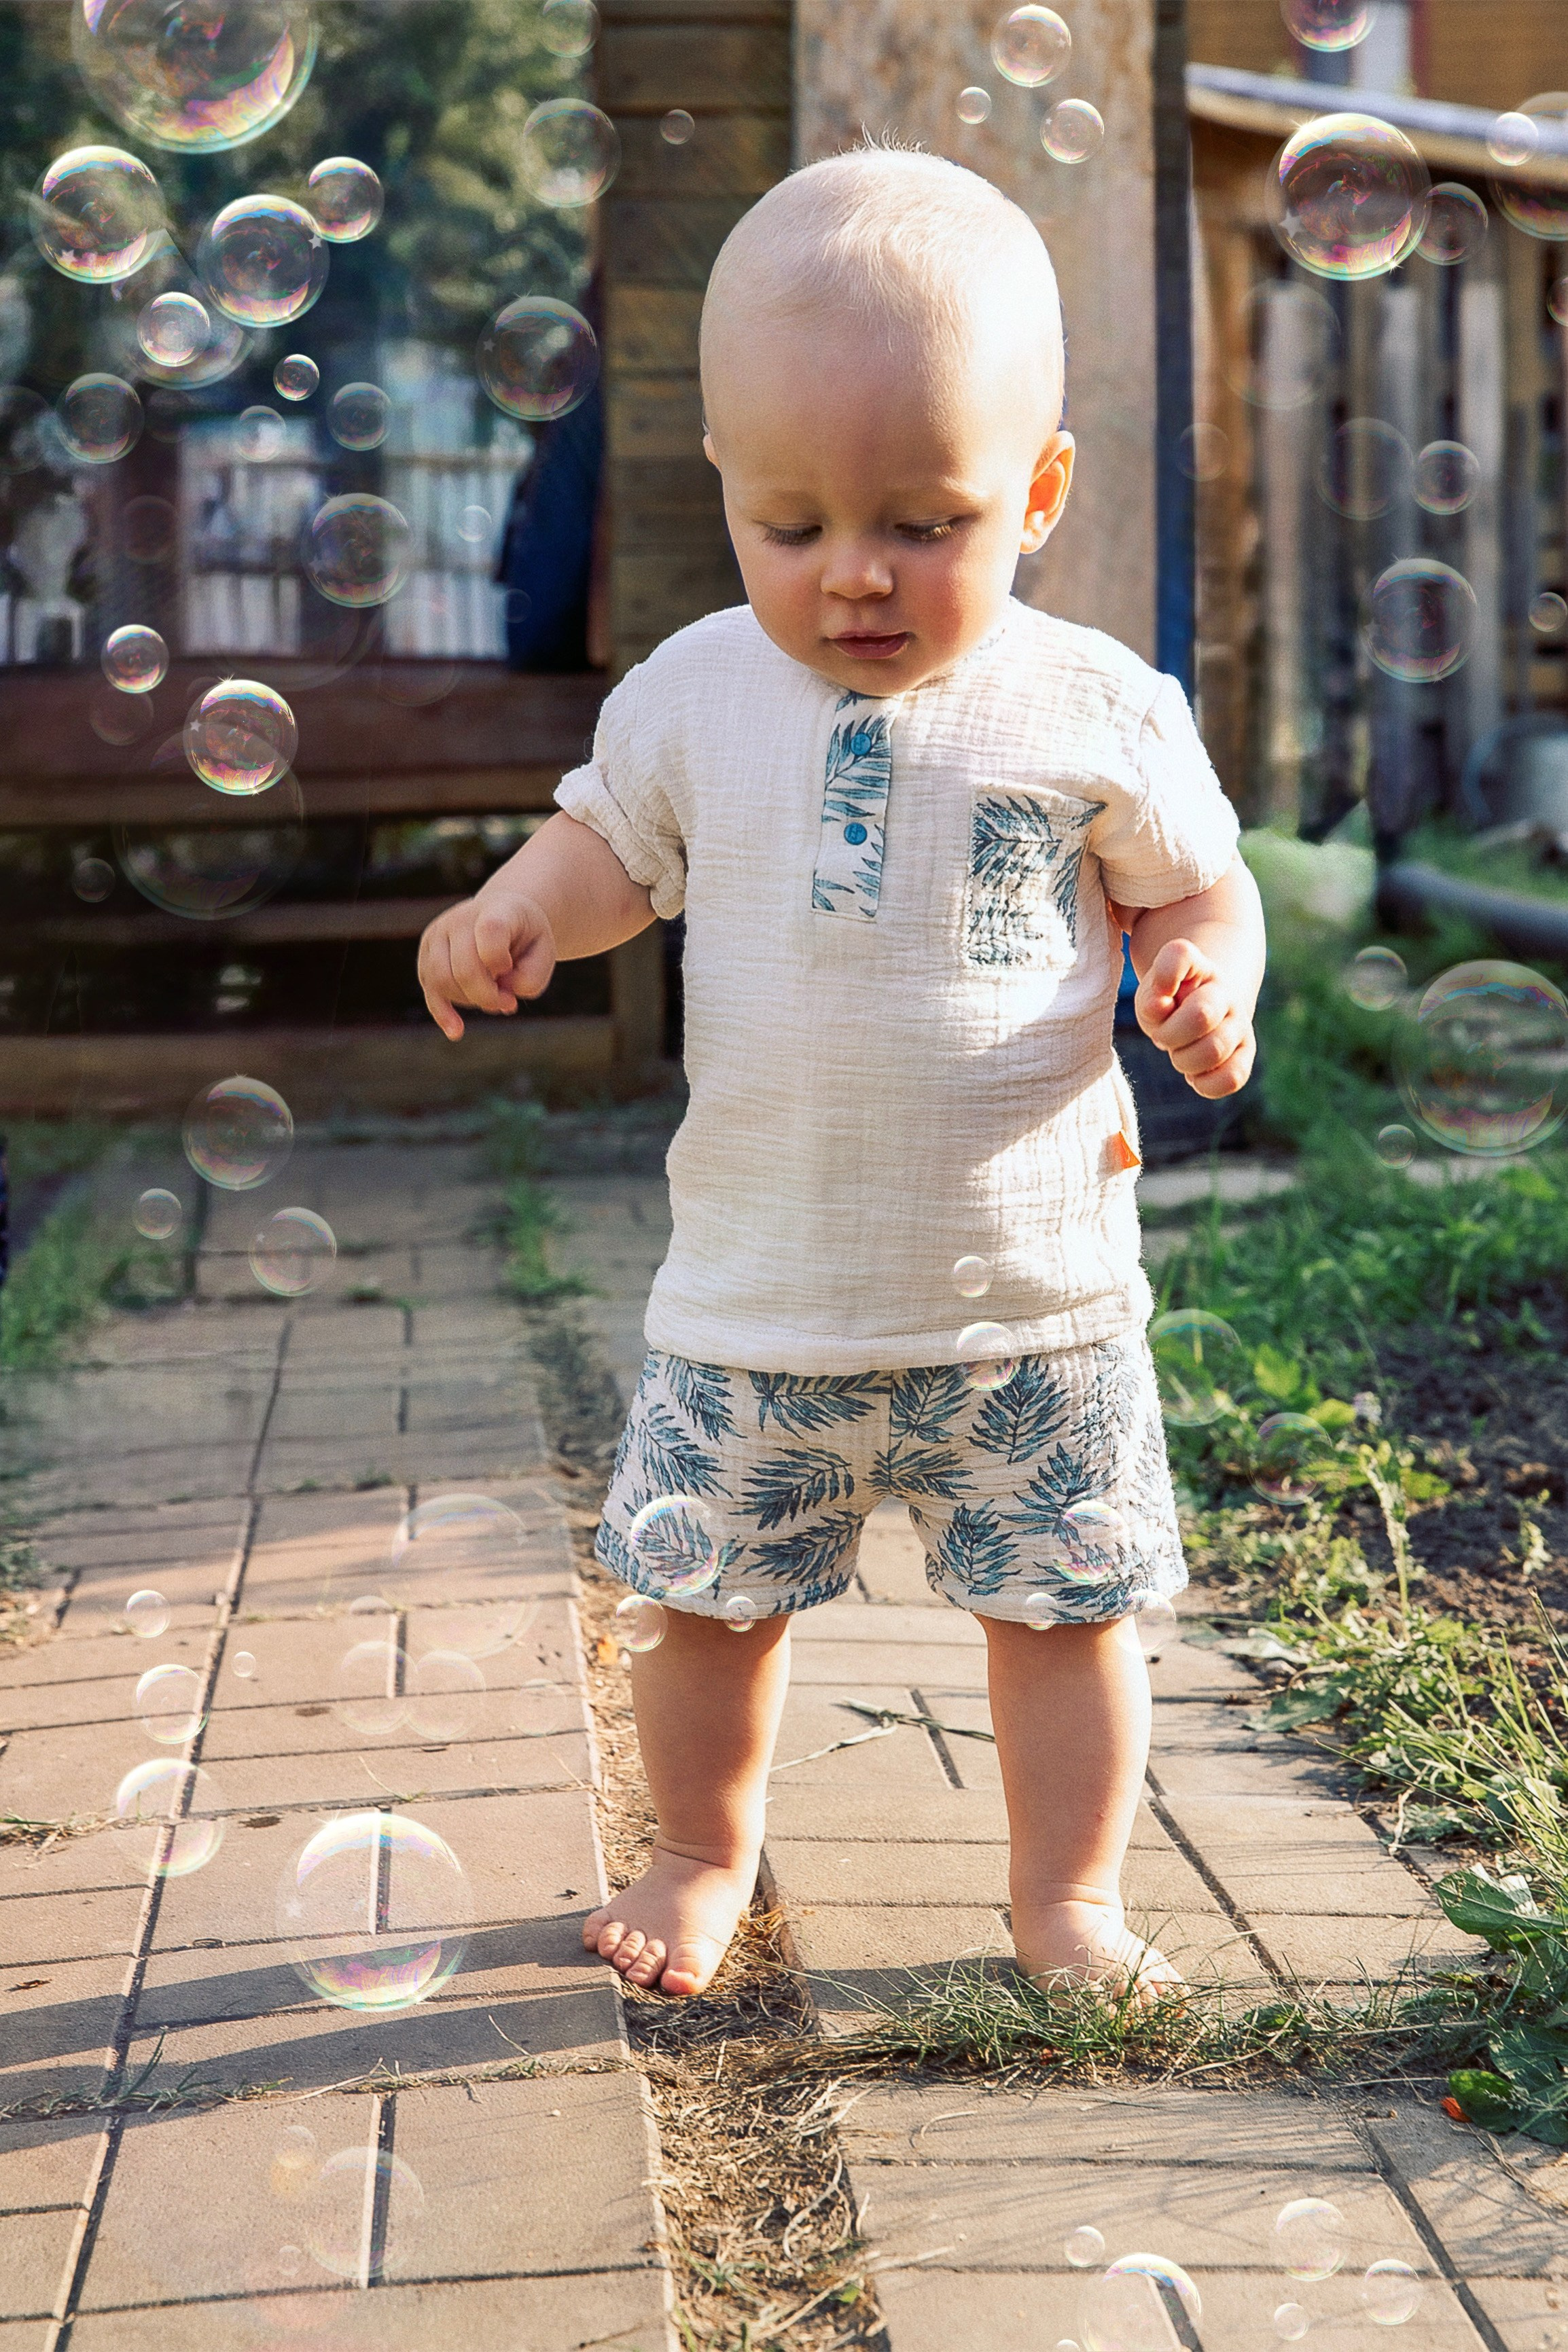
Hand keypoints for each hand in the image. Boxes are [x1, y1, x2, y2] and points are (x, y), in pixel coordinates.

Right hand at [417, 889, 557, 1040]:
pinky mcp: (427, 955)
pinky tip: (456, 1032)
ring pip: (442, 980)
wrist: (503, 914)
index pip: (489, 932)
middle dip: (488, 996)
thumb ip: (531, 978)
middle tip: (509, 1002)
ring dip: (470, 1001)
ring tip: (492, 999)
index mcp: (494, 911)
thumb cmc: (526, 938)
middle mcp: (460, 919)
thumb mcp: (544, 953)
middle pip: (464, 968)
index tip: (509, 966)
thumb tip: (501, 993)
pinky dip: (442, 1013)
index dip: (499, 960)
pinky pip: (429, 989)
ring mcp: (438, 935)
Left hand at [1134, 936, 1255, 1098]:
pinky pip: (1232, 1078)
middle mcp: (1226, 993)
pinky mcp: (1245, 1054)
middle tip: (1163, 1036)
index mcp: (1200, 968)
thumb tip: (1159, 1008)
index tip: (1159, 992)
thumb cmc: (1170, 1002)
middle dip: (1169, 1034)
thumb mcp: (1153, 991)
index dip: (1163, 976)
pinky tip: (1195, 1074)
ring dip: (1184, 1060)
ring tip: (1180, 1053)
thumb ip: (1152, 993)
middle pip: (1201, 1015)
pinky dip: (1205, 1083)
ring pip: (1214, 1051)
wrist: (1202, 1011)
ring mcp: (1240, 1023)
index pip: (1180, 956)